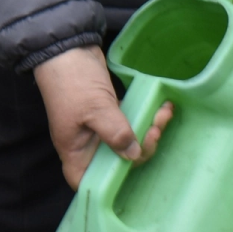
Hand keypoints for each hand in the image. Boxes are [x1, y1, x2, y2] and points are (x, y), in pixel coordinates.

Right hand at [32, 45, 173, 189]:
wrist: (68, 47)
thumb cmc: (73, 81)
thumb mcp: (95, 108)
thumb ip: (115, 133)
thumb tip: (133, 155)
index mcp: (75, 150)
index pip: (86, 181)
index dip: (107, 184)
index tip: (131, 169)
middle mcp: (86, 143)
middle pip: (115, 162)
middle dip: (141, 149)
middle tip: (156, 128)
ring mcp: (98, 127)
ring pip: (127, 141)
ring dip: (148, 130)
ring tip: (164, 112)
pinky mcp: (108, 112)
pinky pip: (129, 123)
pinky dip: (144, 117)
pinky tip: (160, 106)